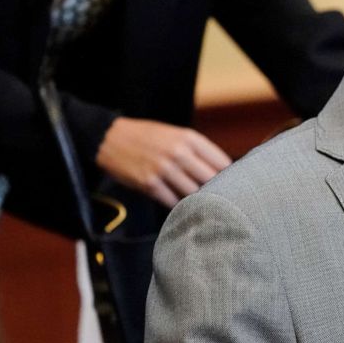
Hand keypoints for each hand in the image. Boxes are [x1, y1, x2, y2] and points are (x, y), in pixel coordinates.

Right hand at [96, 117, 231, 207]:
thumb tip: (222, 171)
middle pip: (211, 179)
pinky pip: (173, 201)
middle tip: (222, 201)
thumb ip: (197, 151)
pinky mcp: (149, 184)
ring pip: (194, 193)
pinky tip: (182, 207)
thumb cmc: (148, 137)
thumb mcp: (175, 135)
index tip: (234, 185)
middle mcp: (179, 153)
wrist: (110, 138)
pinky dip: (179, 206)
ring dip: (199, 201)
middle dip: (219, 191)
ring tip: (205, 208)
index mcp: (189, 138)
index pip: (222, 162)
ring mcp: (164, 169)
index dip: (230, 176)